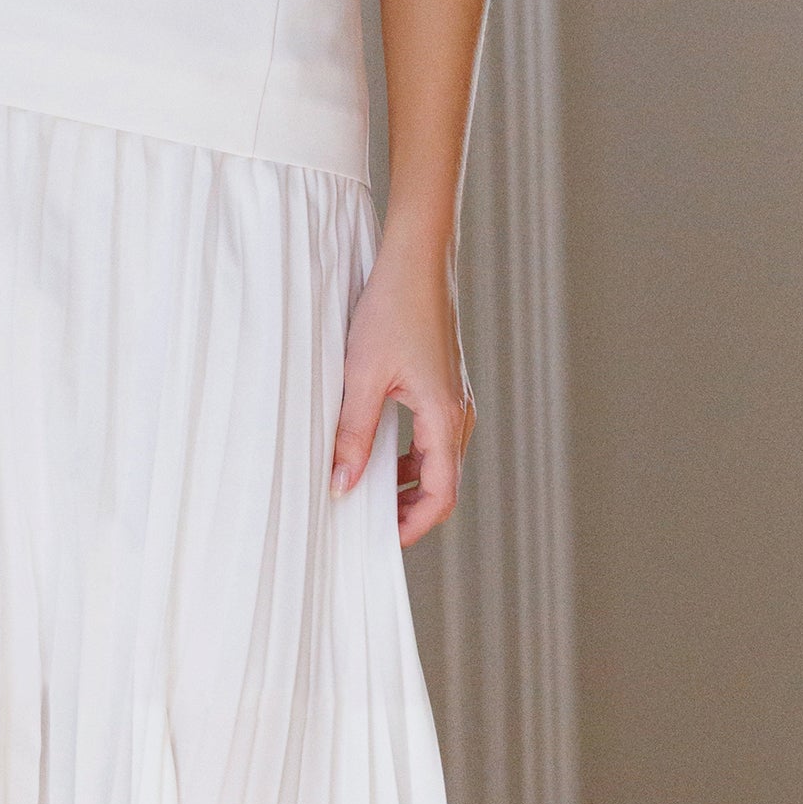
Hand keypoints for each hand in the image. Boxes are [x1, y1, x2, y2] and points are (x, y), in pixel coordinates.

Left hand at [328, 235, 475, 546]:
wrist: (417, 261)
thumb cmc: (391, 311)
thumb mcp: (362, 377)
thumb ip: (354, 434)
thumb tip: (343, 485)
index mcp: (445, 417)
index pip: (441, 495)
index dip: (413, 526)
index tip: (379, 541)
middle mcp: (459, 413)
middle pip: (443, 484)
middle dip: (407, 510)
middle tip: (364, 522)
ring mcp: (455, 398)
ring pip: (438, 460)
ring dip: (407, 482)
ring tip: (363, 489)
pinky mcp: (444, 385)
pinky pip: (433, 436)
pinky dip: (409, 455)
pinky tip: (374, 449)